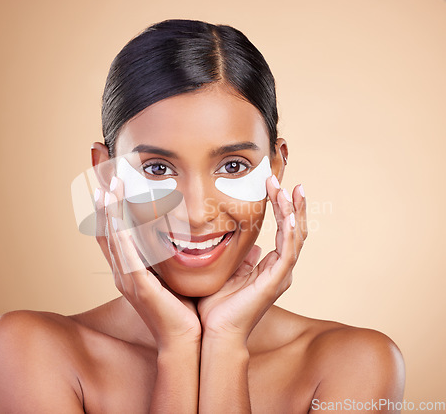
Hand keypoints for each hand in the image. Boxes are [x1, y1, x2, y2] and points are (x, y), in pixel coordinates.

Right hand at [94, 178, 200, 350]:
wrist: (186, 340)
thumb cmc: (185, 307)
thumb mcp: (180, 270)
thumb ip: (186, 248)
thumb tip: (206, 230)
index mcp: (131, 265)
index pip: (115, 226)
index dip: (110, 201)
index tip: (111, 172)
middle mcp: (123, 269)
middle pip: (105, 225)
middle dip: (103, 195)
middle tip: (102, 166)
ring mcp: (127, 277)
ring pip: (111, 235)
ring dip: (107, 207)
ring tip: (107, 180)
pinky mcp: (137, 285)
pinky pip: (123, 253)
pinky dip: (116, 230)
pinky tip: (112, 210)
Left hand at [197, 180, 307, 343]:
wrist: (216, 332)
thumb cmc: (219, 306)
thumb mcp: (231, 273)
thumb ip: (243, 259)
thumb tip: (250, 245)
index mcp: (271, 267)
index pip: (284, 231)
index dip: (283, 208)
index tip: (275, 185)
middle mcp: (280, 269)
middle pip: (295, 230)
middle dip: (291, 204)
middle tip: (283, 180)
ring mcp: (281, 275)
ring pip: (295, 236)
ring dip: (292, 211)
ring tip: (287, 188)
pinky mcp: (276, 281)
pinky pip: (289, 251)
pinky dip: (290, 231)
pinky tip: (289, 213)